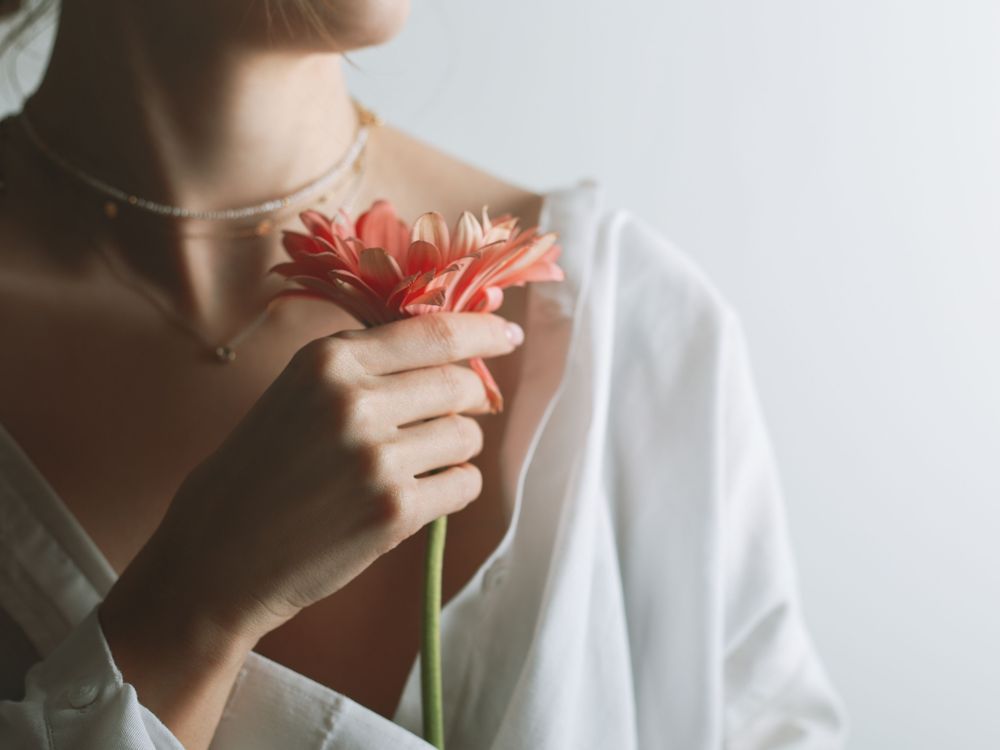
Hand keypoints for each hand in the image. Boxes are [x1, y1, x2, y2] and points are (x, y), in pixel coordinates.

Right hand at [116, 311, 523, 644]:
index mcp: (330, 361)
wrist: (219, 555)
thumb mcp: (299, 391)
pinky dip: (451, 489)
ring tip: (409, 466)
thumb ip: (368, 365)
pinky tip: (414, 497)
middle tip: (445, 417)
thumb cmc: (260, 469)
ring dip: (452, 450)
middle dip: (467, 400)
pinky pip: (464, 485)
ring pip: (466, 436)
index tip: (507, 337)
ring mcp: (377, 458)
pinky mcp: (394, 512)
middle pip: (461, 384)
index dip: (483, 332)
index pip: (435, 332)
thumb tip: (454, 352)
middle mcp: (355, 401)